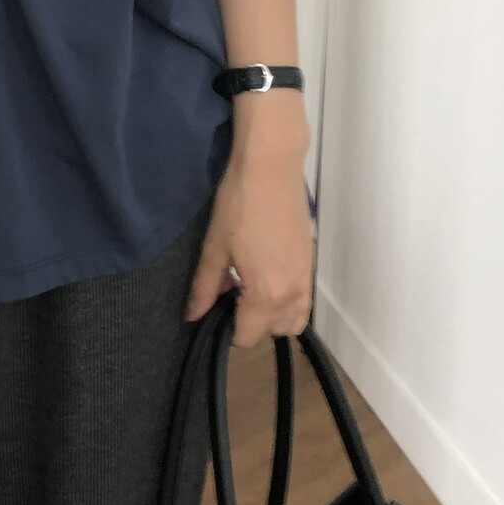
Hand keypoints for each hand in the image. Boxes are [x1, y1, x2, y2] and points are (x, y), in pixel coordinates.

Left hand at [184, 96, 315, 345]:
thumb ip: (204, 288)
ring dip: (274, 314)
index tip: (215, 307)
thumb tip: (192, 317)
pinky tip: (264, 270)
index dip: (227, 328)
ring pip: (295, 318)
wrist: (271, 167)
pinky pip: (303, 297)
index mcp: (266, 294)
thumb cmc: (238, 205)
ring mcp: (307, 277)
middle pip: (275, 331)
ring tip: (250, 287)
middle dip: (252, 323)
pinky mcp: (311, 261)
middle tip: (231, 294)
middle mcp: (293, 293)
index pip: (247, 336)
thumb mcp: (214, 248)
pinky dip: (286, 298)